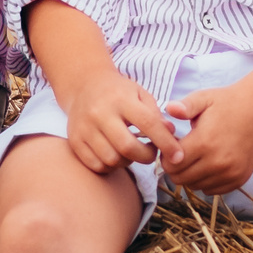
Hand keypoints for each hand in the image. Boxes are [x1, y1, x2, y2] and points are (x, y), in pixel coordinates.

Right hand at [61, 72, 182, 175]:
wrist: (84, 85)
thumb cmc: (118, 92)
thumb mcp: (140, 95)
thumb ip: (156, 115)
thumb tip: (171, 135)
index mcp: (121, 99)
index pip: (148, 123)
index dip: (166, 142)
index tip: (177, 155)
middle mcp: (100, 113)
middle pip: (127, 147)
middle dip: (146, 156)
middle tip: (151, 153)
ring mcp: (85, 128)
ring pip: (111, 159)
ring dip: (127, 162)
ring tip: (131, 152)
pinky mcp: (75, 140)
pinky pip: (96, 165)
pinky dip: (110, 166)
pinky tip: (116, 155)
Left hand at [160, 80, 252, 197]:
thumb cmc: (228, 102)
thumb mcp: (204, 98)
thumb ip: (184, 106)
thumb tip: (169, 108)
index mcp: (205, 143)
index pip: (171, 165)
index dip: (166, 156)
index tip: (173, 145)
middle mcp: (218, 162)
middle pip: (181, 179)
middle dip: (175, 167)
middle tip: (182, 152)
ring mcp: (230, 173)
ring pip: (195, 186)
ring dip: (190, 175)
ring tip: (196, 156)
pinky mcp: (239, 179)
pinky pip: (212, 190)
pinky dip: (206, 181)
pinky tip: (208, 164)